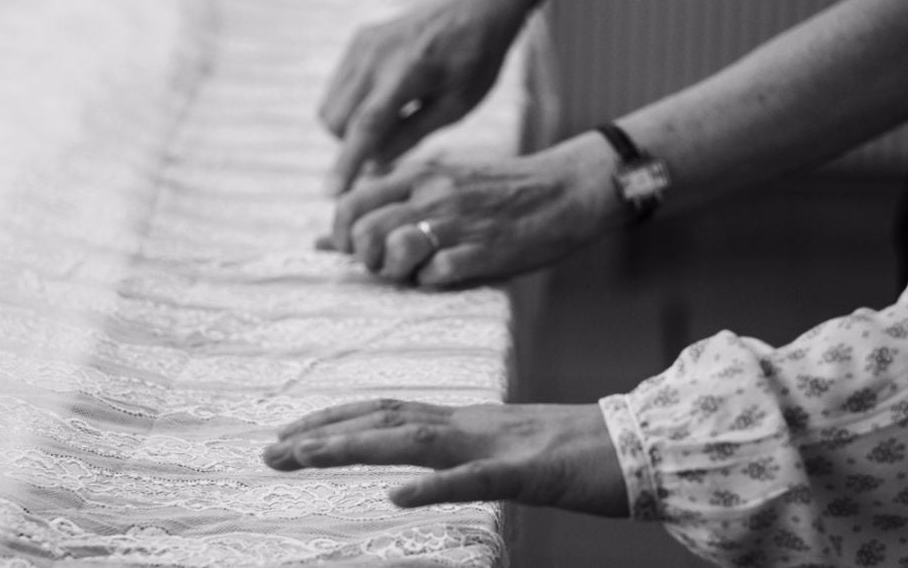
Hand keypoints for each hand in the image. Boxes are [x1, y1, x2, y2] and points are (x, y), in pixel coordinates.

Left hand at [264, 398, 627, 515]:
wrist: (637, 446)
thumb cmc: (576, 453)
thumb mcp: (506, 452)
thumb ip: (462, 457)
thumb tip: (418, 474)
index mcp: (466, 421)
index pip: (389, 411)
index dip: (336, 418)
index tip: (291, 435)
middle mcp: (471, 424)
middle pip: (385, 419)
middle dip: (323, 433)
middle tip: (269, 451)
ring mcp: (497, 446)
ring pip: (415, 441)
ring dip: (354, 447)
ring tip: (303, 458)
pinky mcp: (528, 472)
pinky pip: (477, 480)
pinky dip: (436, 486)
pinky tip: (399, 497)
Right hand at [319, 0, 538, 193]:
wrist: (476, 6)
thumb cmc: (475, 59)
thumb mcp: (457, 105)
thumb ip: (413, 134)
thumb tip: (374, 165)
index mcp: (408, 72)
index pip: (367, 125)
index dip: (347, 163)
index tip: (331, 194)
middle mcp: (376, 55)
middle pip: (337, 121)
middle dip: (351, 146)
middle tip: (387, 148)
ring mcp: (362, 45)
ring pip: (330, 106)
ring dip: (348, 128)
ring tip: (390, 124)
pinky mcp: (358, 40)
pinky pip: (337, 87)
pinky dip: (350, 106)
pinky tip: (384, 103)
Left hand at [319, 132, 626, 285]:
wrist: (563, 190)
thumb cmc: (496, 192)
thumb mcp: (437, 185)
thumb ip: (385, 207)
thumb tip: (325, 242)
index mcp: (418, 175)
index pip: (349, 203)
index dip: (343, 235)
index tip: (359, 249)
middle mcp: (432, 194)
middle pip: (366, 232)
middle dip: (367, 259)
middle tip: (388, 265)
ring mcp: (458, 222)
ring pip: (396, 250)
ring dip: (397, 272)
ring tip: (416, 271)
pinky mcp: (483, 250)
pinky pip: (437, 273)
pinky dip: (433, 281)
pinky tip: (448, 274)